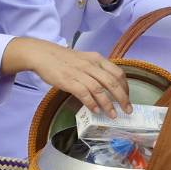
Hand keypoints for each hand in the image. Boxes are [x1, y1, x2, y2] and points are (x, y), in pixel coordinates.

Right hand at [5, 38, 132, 117]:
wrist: (43, 54)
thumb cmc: (63, 58)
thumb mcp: (84, 59)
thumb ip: (95, 70)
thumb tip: (106, 86)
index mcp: (97, 59)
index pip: (118, 73)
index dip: (125, 87)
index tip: (127, 98)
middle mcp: (91, 65)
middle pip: (112, 83)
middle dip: (122, 98)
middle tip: (127, 110)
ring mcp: (80, 73)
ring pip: (100, 90)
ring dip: (108, 104)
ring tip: (113, 115)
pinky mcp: (69, 81)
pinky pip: (84, 93)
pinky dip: (92, 103)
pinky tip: (96, 110)